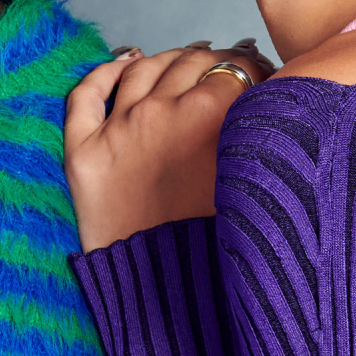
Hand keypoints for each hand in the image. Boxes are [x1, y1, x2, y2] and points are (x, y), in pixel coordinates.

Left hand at [64, 40, 272, 252]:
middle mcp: (159, 112)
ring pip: (143, 69)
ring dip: (165, 60)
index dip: (250, 68)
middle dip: (211, 61)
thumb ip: (262, 132)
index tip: (256, 73)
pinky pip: (87, 95)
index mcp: (209, 117)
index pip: (233, 69)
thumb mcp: (256, 180)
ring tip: (179, 62)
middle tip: (223, 68)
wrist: (168, 295)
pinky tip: (123, 64)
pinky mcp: (82, 152)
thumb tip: (272, 98)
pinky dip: (105, 71)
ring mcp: (117, 129)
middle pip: (188, 62)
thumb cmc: (220, 246)